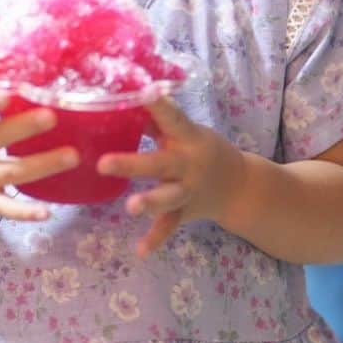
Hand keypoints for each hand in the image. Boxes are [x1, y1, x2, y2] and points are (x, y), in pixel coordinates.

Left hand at [96, 98, 245, 256]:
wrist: (240, 186)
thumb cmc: (200, 148)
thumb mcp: (183, 130)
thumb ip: (152, 120)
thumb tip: (115, 99)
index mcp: (187, 136)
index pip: (171, 117)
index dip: (157, 105)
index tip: (141, 92)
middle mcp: (188, 164)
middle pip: (160, 163)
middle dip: (132, 164)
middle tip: (102, 163)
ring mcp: (188, 190)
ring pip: (168, 197)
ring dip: (150, 202)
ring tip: (130, 207)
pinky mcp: (186, 212)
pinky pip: (170, 226)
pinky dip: (156, 239)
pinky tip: (140, 251)